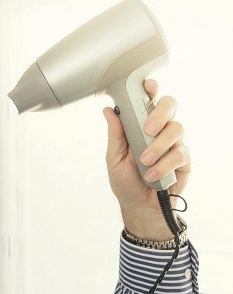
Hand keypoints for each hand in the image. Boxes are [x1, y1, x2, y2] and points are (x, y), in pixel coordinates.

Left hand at [103, 80, 190, 240]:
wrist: (140, 207)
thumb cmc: (126, 181)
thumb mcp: (114, 158)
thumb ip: (115, 135)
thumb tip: (108, 111)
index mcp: (140, 125)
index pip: (148, 101)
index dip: (150, 89)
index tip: (148, 86)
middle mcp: (159, 130)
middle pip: (169, 106)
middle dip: (160, 113)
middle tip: (148, 129)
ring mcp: (173, 143)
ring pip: (176, 129)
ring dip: (158, 146)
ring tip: (144, 162)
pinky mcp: (184, 158)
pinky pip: (180, 153)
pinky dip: (164, 164)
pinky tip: (152, 174)